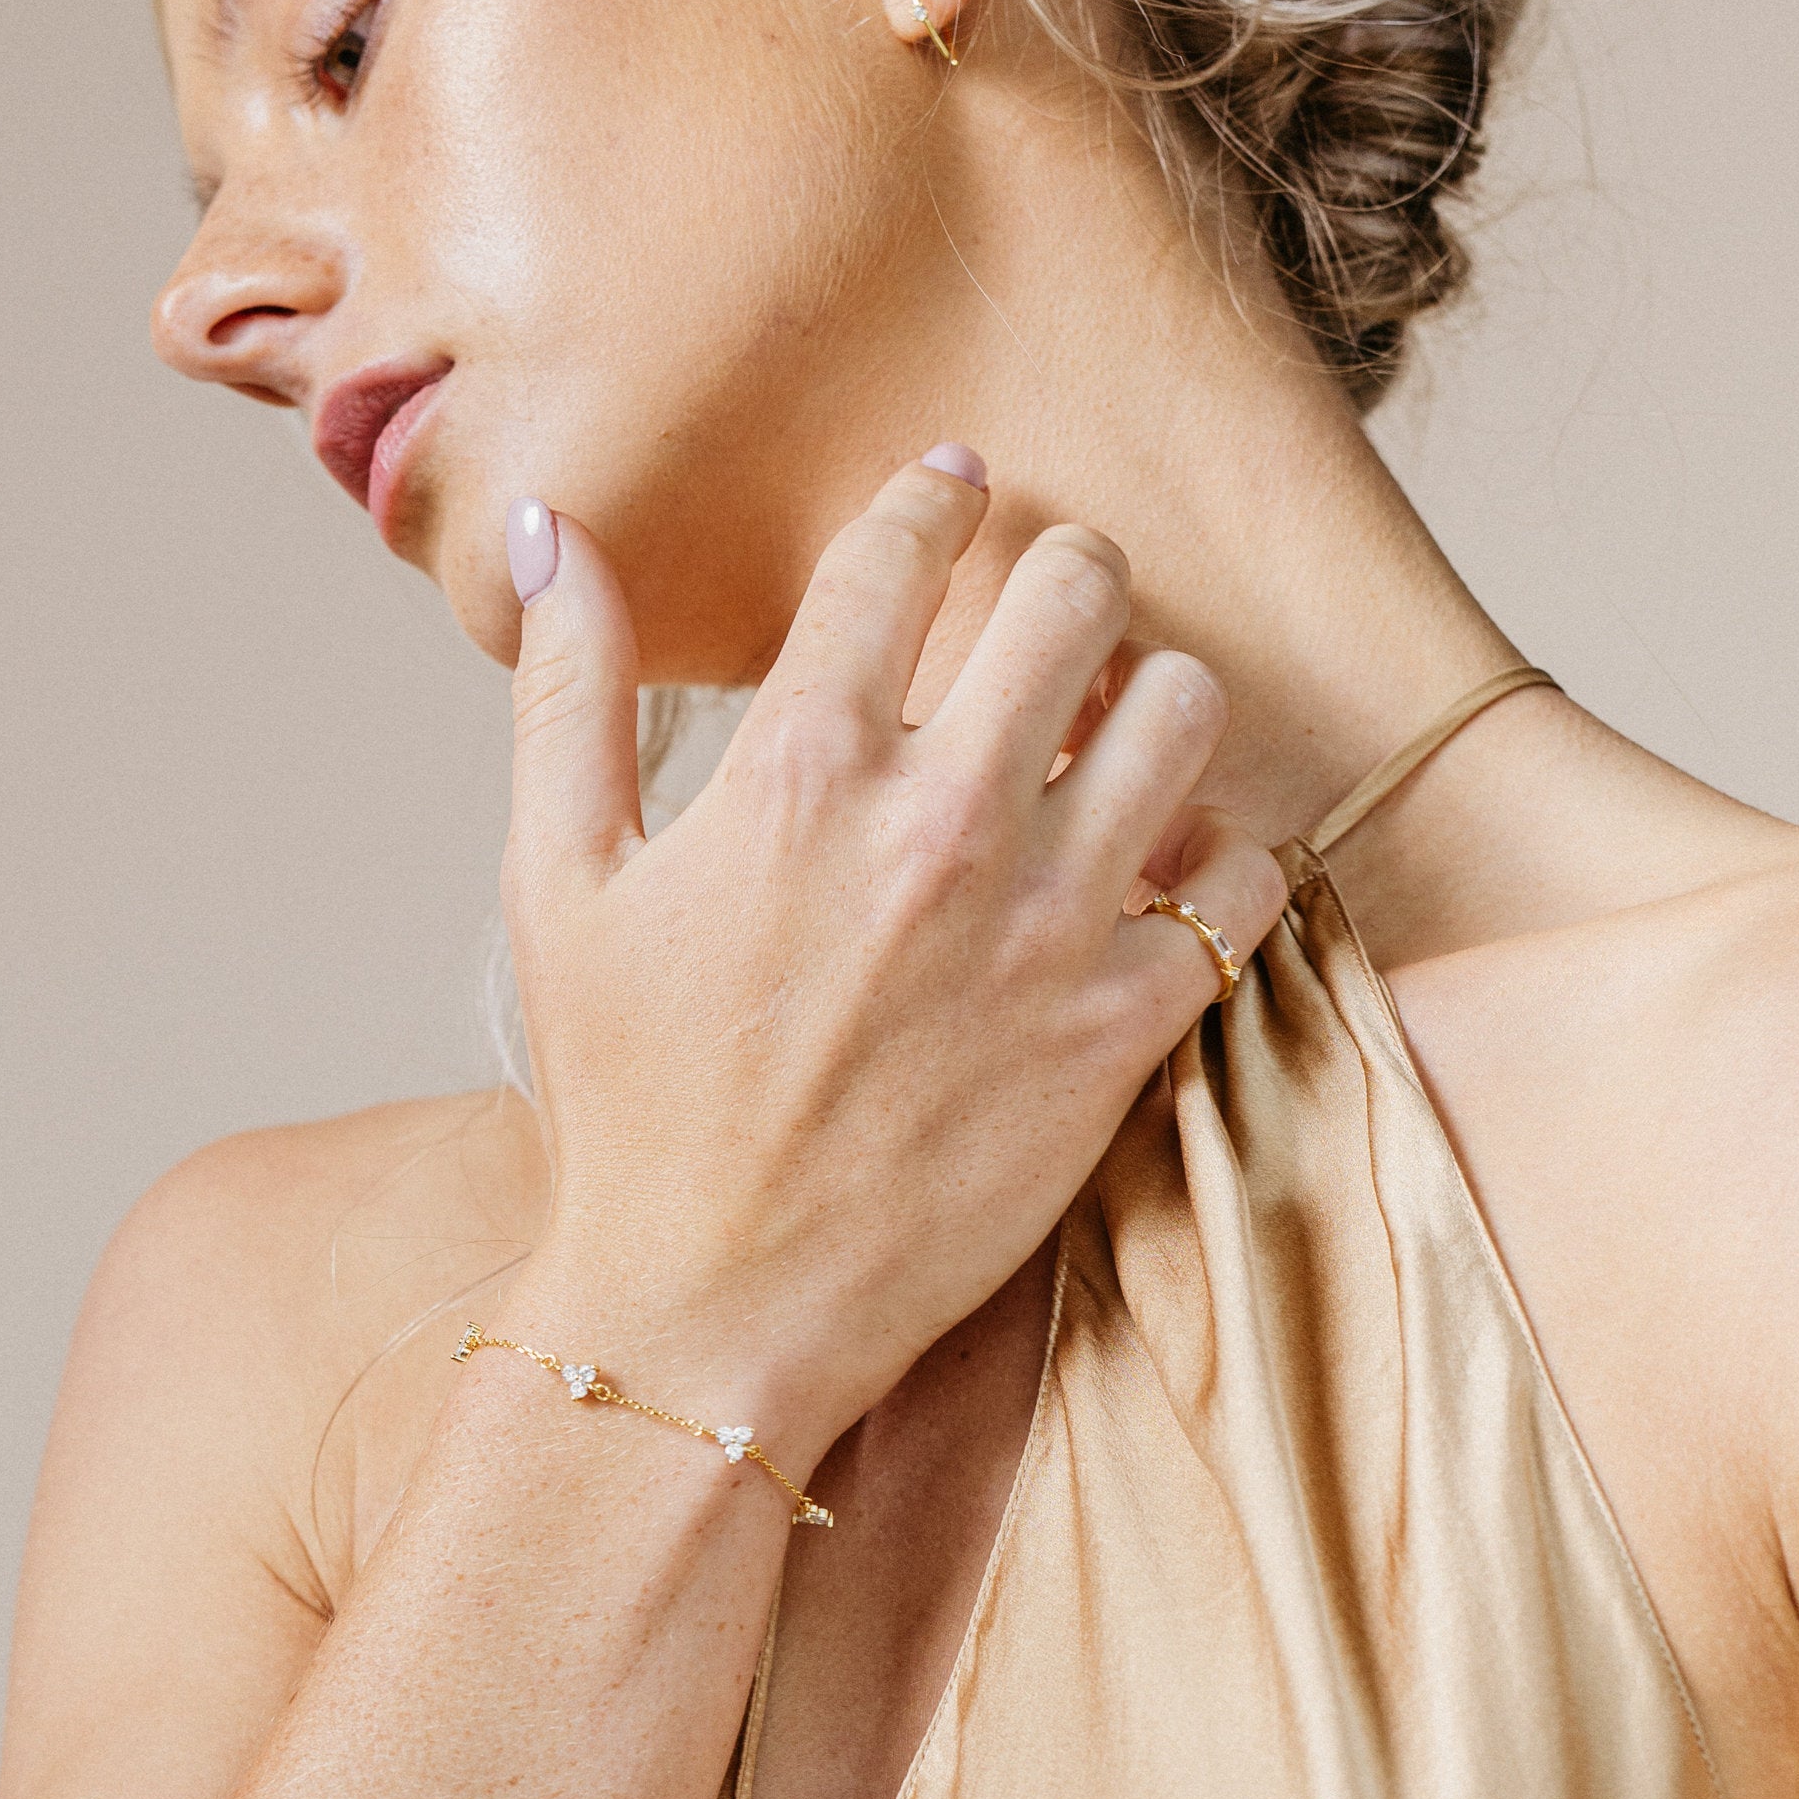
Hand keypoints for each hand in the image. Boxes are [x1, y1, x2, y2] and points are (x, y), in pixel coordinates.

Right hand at [493, 453, 1286, 1465]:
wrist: (709, 1307)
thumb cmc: (627, 1105)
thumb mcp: (557, 885)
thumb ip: (571, 693)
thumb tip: (552, 532)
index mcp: (797, 771)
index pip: (903, 553)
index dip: (935, 499)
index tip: (954, 490)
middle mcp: (936, 827)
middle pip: (1079, 595)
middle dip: (1070, 575)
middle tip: (1054, 612)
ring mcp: (1044, 929)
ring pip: (1187, 711)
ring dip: (1159, 697)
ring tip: (1115, 734)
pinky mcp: (1119, 1031)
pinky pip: (1246, 882)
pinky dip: (1224, 857)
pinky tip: (1165, 871)